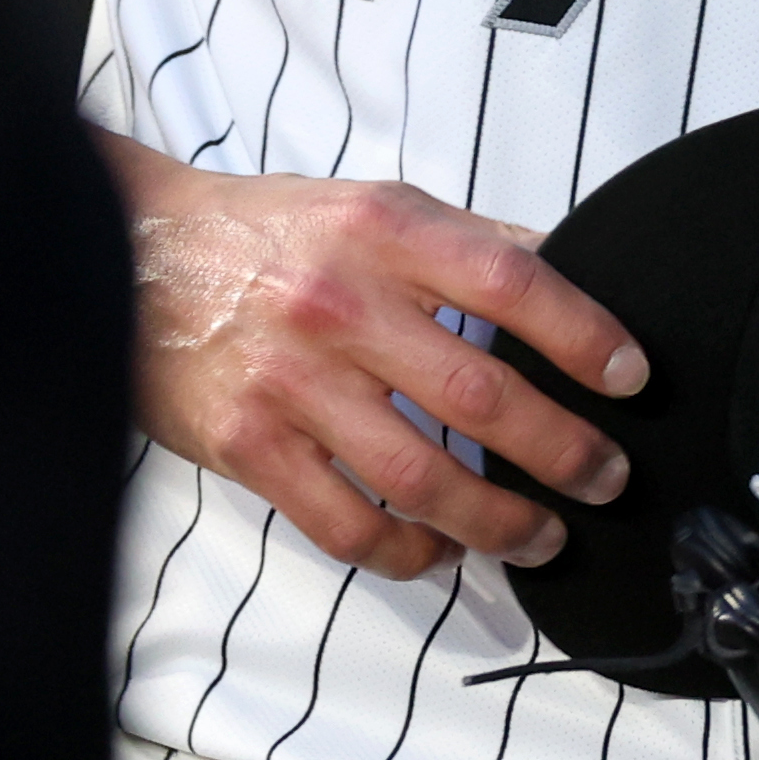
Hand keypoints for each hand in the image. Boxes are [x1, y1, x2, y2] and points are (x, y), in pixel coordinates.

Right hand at [99, 130, 647, 581]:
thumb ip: (469, 242)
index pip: (512, 283)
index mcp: (385, 234)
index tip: (632, 378)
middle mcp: (341, 305)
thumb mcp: (374, 205)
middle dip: (565, 450)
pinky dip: (408, 554)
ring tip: (544, 535)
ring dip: (500, 521)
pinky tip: (443, 553)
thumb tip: (571, 265)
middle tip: (608, 478)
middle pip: (482, 396)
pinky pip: (346, 525)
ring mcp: (291, 382)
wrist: (126, 251)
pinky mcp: (248, 445)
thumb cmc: (266, 232)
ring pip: (421, 478)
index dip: (585, 336)